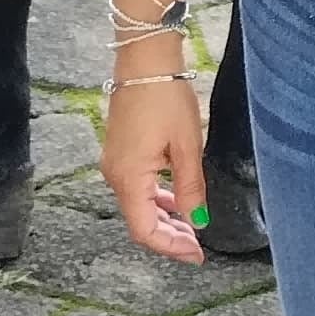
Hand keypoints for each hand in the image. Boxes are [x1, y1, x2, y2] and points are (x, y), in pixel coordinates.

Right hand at [98, 60, 208, 262]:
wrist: (144, 61)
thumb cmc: (165, 98)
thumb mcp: (187, 146)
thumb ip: (190, 188)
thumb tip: (198, 222)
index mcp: (129, 178)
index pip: (145, 230)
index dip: (171, 247)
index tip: (197, 254)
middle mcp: (115, 175)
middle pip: (139, 221)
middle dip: (169, 236)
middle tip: (199, 244)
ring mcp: (115, 163)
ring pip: (138, 205)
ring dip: (164, 219)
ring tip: (192, 225)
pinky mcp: (120, 152)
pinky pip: (137, 187)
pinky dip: (157, 200)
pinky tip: (176, 199)